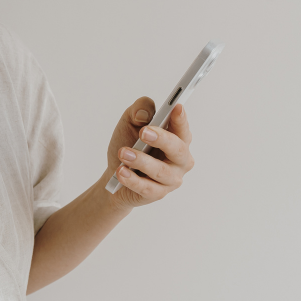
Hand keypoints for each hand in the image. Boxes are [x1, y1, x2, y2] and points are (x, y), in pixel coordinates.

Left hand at [104, 96, 194, 210]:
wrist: (116, 173)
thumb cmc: (129, 144)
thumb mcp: (130, 122)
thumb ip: (139, 110)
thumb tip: (143, 115)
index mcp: (178, 138)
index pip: (183, 128)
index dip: (181, 119)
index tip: (176, 107)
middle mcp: (180, 160)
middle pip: (177, 149)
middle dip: (161, 139)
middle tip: (143, 132)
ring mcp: (171, 179)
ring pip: (160, 170)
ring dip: (141, 161)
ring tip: (123, 153)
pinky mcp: (158, 193)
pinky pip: (147, 188)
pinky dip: (132, 179)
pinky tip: (121, 171)